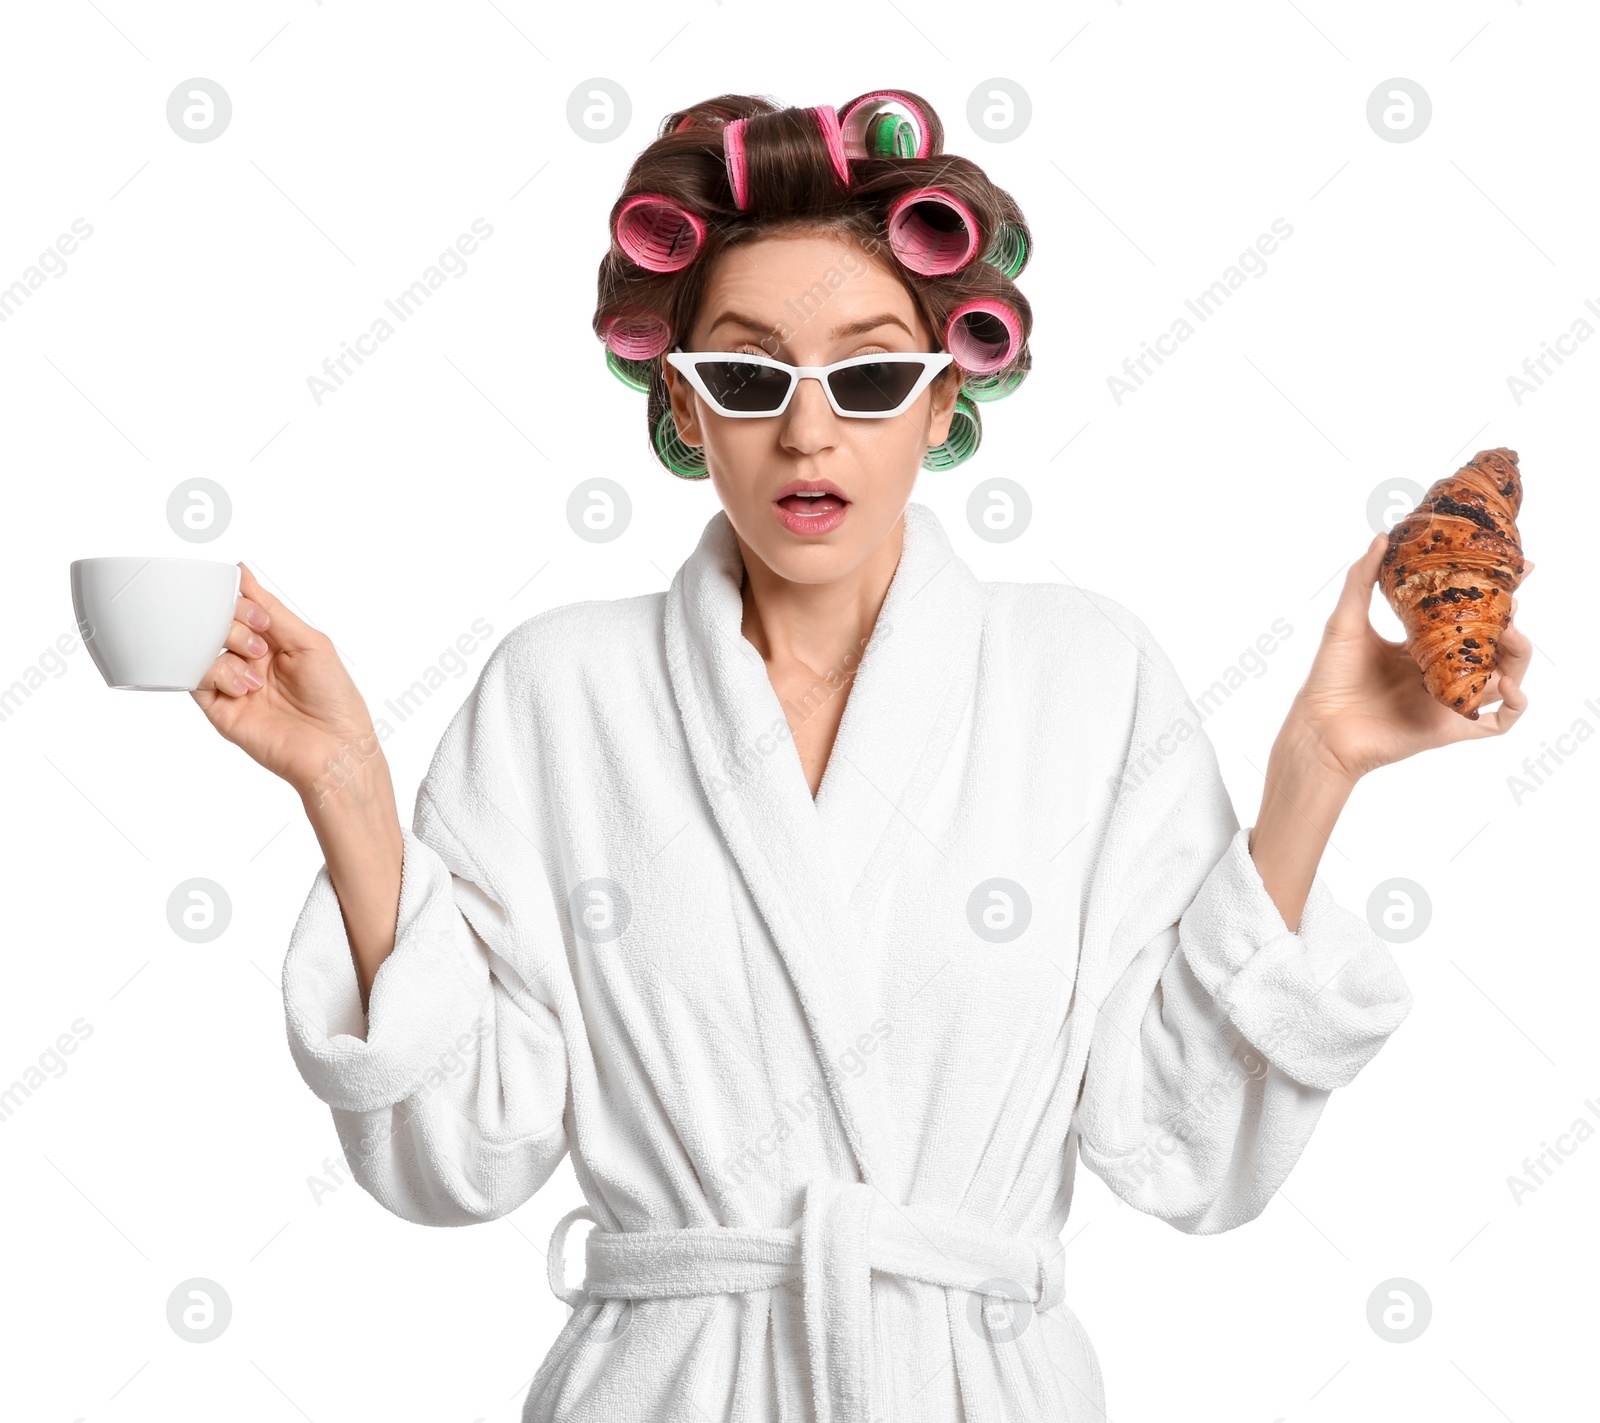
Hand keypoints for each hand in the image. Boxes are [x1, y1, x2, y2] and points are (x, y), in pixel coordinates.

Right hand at [190, 563, 383, 800]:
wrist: (334, 748)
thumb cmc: (333, 697)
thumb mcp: (309, 642)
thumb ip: (271, 609)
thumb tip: (241, 572)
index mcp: (271, 640)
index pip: (238, 606)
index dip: (241, 603)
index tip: (259, 617)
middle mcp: (248, 658)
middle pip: (215, 622)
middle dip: (233, 624)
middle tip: (259, 644)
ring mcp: (231, 682)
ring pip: (201, 647)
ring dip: (227, 649)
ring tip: (256, 672)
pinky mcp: (218, 707)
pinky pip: (195, 678)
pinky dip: (217, 674)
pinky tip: (246, 687)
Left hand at [1284, 532, 1533, 783]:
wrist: (1320, 728)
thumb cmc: (1329, 677)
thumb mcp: (1346, 622)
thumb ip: (1362, 580)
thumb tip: (1383, 536)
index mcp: (1422, 645)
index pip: (1470, 615)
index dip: (1499, 594)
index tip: (1521, 569)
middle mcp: (1441, 670)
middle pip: (1495, 644)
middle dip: (1513, 622)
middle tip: (1514, 604)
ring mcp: (1448, 699)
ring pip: (1506, 677)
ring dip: (1519, 655)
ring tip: (1511, 634)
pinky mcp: (1450, 727)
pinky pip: (1499, 722)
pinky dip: (1516, 703)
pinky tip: (1506, 683)